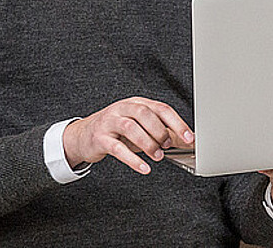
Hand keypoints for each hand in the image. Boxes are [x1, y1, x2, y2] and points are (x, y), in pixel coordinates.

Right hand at [62, 97, 194, 174]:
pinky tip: (144, 168)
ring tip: (157, 156)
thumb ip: (160, 131)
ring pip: (131, 127)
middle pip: (145, 113)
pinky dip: (133, 159)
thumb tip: (184, 141)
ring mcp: (109, 122)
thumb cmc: (116, 131)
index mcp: (136, 103)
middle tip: (168, 145)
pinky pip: (117, 148)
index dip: (177, 123)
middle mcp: (123, 109)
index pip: (160, 108)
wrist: (83, 136)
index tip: (189, 137)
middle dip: (160, 130)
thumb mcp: (139, 126)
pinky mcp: (100, 138)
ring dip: (148, 143)